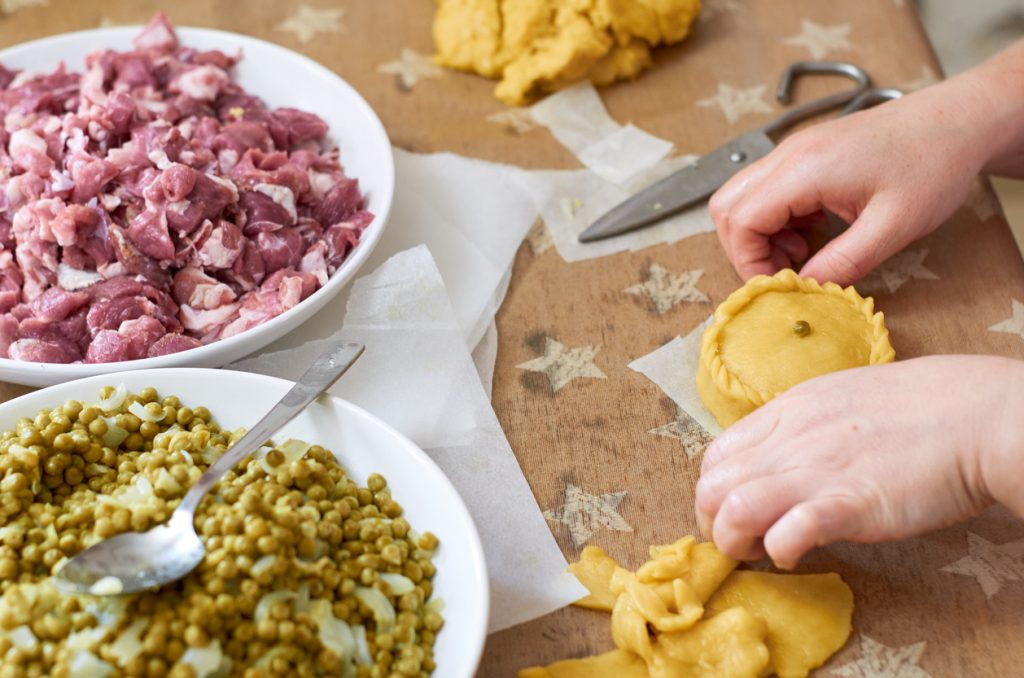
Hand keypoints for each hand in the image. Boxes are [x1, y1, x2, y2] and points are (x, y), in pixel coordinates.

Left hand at [694, 356, 1023, 568]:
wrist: (976, 413)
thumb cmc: (918, 408)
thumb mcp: (839, 398)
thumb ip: (801, 426)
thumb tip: (777, 456)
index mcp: (787, 411)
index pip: (715, 456)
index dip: (713, 491)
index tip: (730, 511)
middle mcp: (790, 439)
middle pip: (712, 486)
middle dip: (711, 521)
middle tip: (738, 541)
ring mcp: (817, 471)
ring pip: (734, 508)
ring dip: (733, 540)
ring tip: (754, 552)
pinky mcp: (848, 504)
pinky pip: (789, 531)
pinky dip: (777, 550)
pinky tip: (792, 555)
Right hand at [708, 51, 1023, 284]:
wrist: (960, 119)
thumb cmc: (934, 164)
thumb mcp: (894, 226)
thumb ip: (844, 262)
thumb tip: (805, 288)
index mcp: (804, 169)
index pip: (740, 221)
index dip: (748, 262)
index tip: (778, 286)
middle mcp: (789, 155)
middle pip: (728, 206)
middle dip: (744, 248)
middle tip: (783, 273)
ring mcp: (796, 150)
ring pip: (743, 197)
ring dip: (759, 233)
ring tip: (800, 254)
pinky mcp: (807, 152)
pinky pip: (767, 189)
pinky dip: (775, 218)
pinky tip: (810, 232)